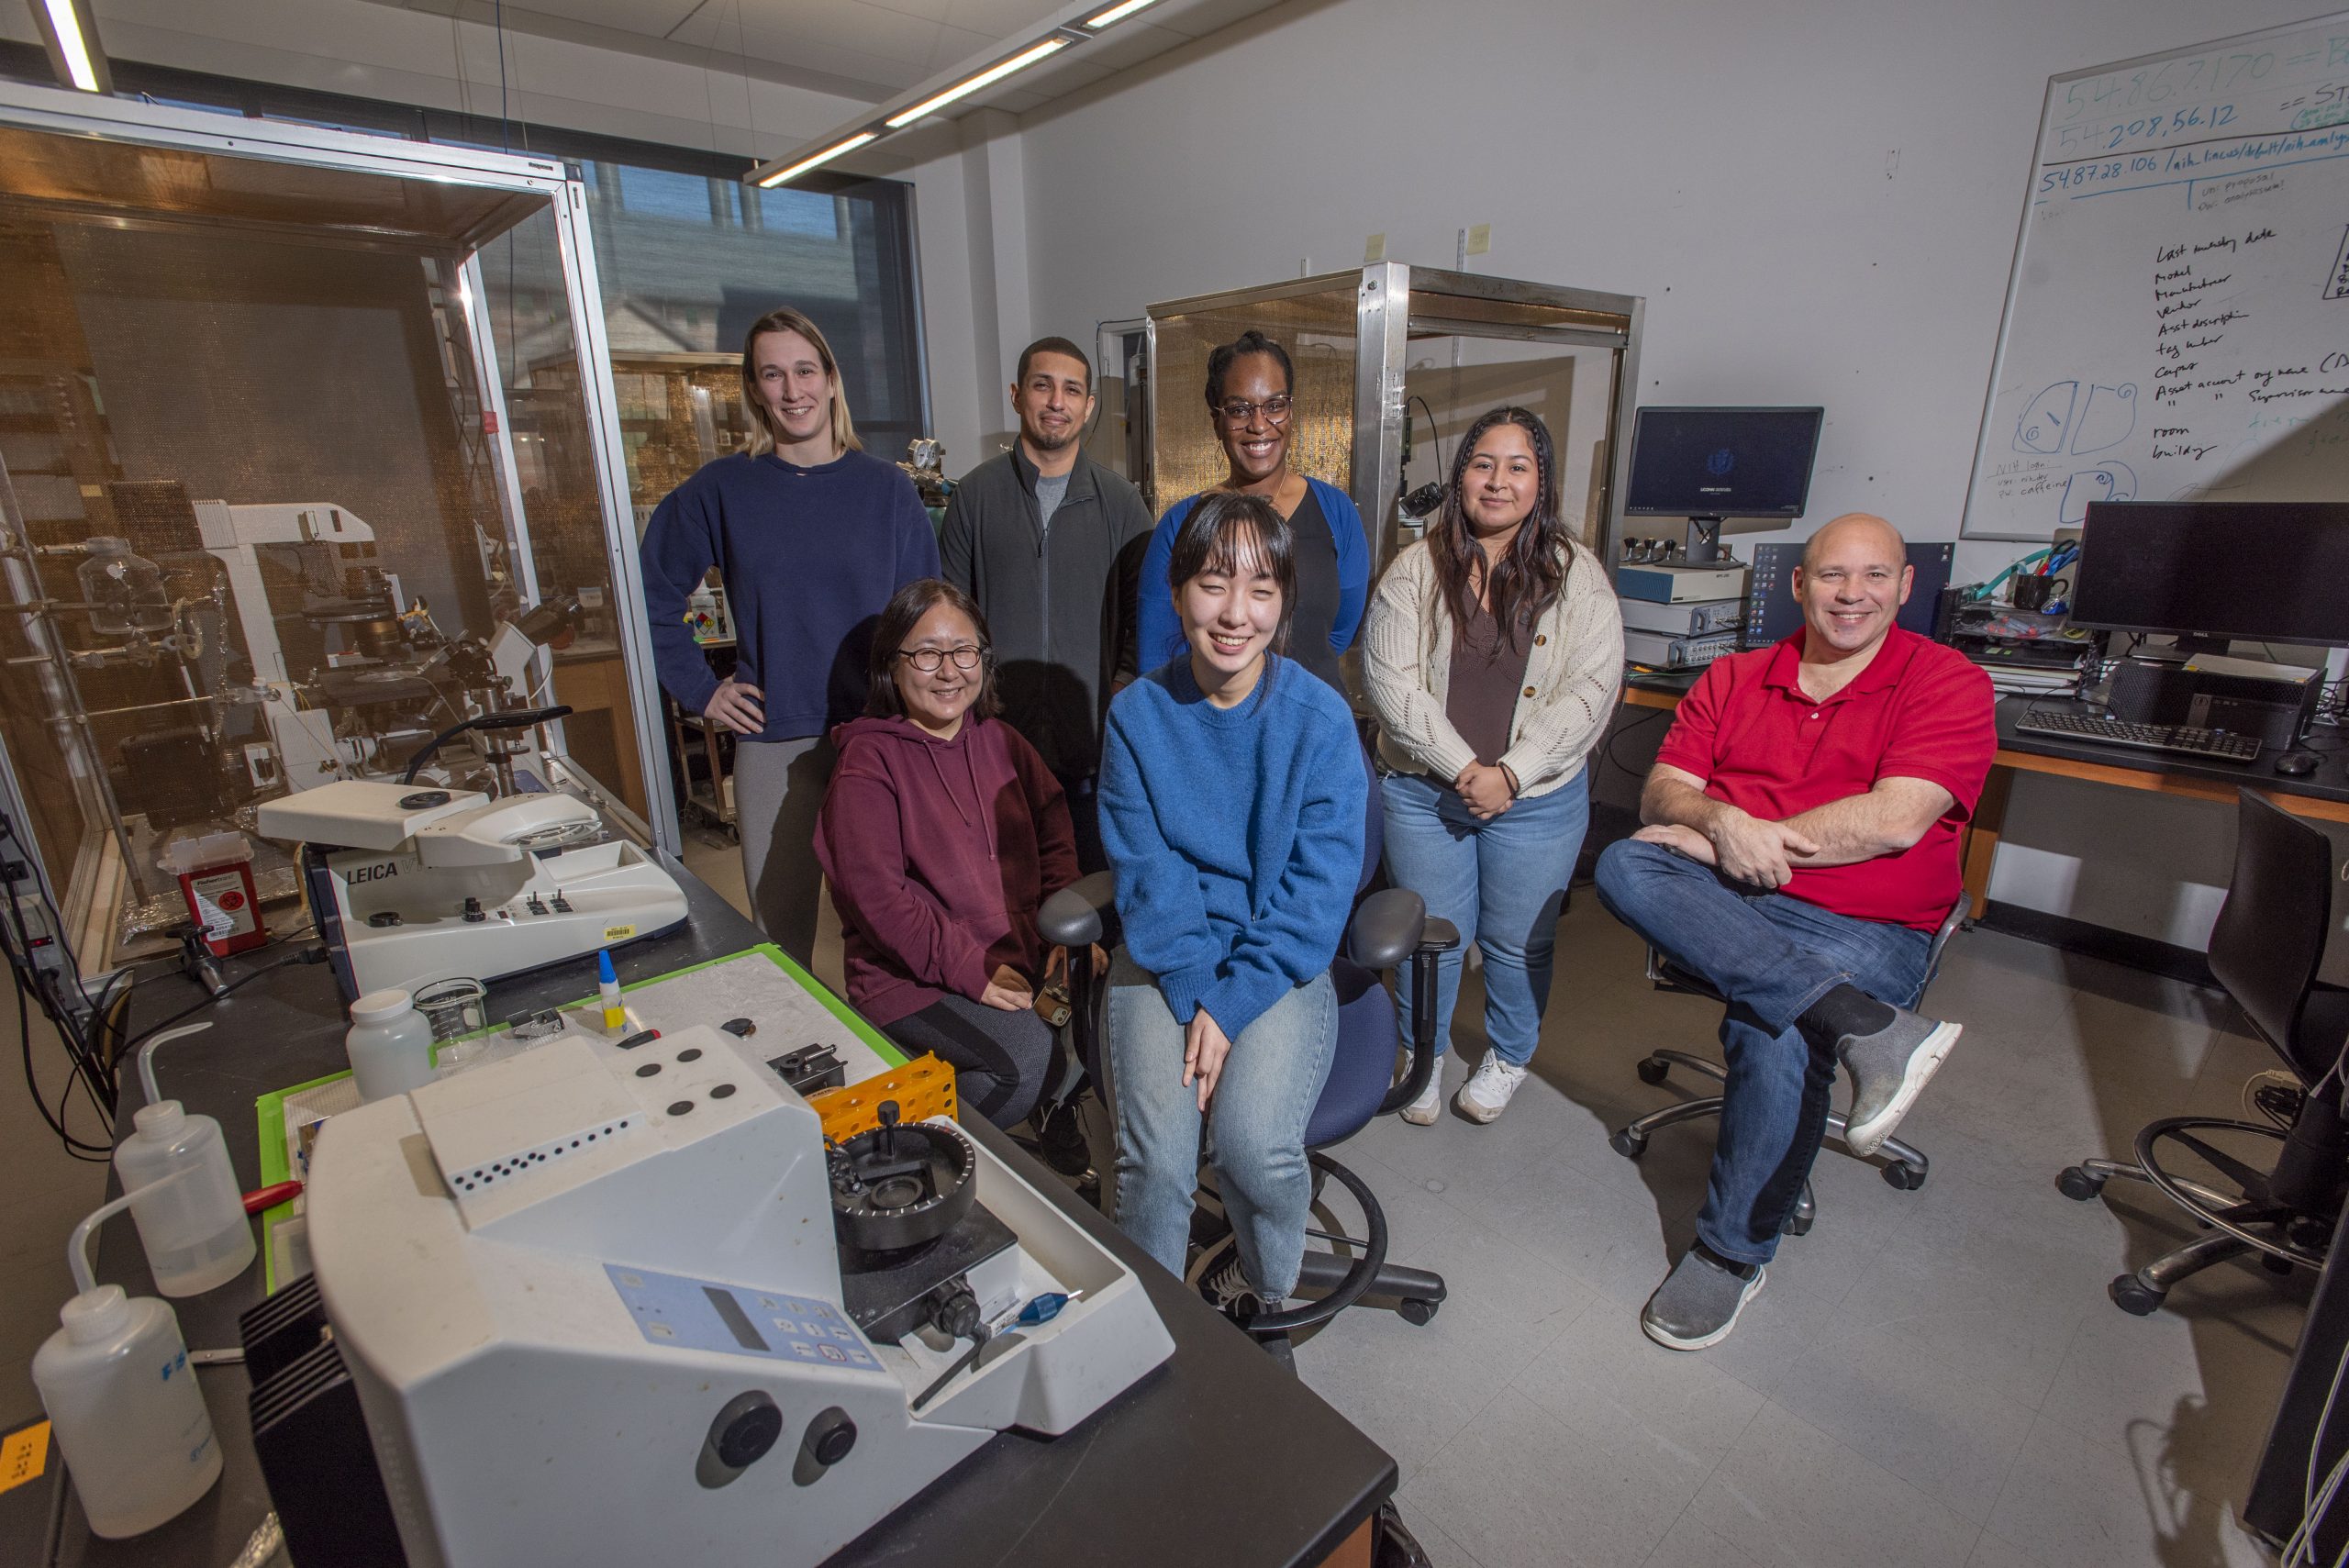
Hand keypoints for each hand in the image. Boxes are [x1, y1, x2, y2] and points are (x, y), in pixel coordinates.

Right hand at [703, 677, 763, 734]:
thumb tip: (758, 689)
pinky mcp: (717, 714)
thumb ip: (741, 687)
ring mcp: (722, 705)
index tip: (768, 700)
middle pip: (745, 704)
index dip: (758, 693)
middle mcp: (728, 696)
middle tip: (766, 719)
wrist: (700, 693)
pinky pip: (730, 723)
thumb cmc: (721, 690)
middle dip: (756, 713)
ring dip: (750, 724)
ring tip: (759, 729)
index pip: (748, 688)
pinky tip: (748, 732)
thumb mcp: (729, 685)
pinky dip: (740, 728)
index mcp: (733, 687)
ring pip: (738, 716)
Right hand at [980, 964, 1033, 1011]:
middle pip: (1019, 990)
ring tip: (1027, 1006)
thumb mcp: (997, 966)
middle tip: (1031, 1000)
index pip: (1021, 980)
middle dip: (1027, 996)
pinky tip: (1016, 1008)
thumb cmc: (983, 969)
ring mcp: (995, 990)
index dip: (1028, 987)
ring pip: (1013, 998)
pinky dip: (1011, 1007)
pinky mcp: (989, 999)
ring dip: (1022, 1003)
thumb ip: (1007, 972)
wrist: (967, 974)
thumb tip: (1019, 981)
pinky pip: (1003, 1005)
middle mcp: (1002, 980)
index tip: (1031, 991)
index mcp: (1005, 971)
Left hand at [1183, 1008, 1233, 1110]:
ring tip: (1209, 1109)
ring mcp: (1225, 1055)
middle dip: (1207, 1096)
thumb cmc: (1207, 1017)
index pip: (1204, 1068)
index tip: (1186, 1082)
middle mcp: (1219, 1053)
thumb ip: (1193, 1044)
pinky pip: (1223, 1072)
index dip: (1196, 1074)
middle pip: (1212, 1078)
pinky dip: (1219, 1084)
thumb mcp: (1196, 1027)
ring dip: (1213, 1093)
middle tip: (1203, 1113)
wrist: (1227, 1008)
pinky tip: (1217, 1094)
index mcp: (1210, 1046)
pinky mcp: (1227, 1054)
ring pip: (1218, 1077)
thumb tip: (1188, 1060)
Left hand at [1454, 762, 1515, 819]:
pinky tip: (1479, 808)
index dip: (1463, 787)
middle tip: (1472, 790)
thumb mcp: (1475, 771)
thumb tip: (1457, 787)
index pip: (1460, 792)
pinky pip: (1482, 817)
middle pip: (1465, 801)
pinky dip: (1479, 814)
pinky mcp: (1492, 810)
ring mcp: (1485, 807)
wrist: (1507, 778)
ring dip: (1471, 805)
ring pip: (1471, 810)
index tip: (1468, 784)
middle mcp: (1477, 801)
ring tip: (1475, 799)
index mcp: (1472, 791)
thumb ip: (1463, 778)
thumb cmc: (1490, 774)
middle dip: (1466, 796)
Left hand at [1633, 822, 1716, 865]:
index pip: (1657, 831)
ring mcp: (1679, 832)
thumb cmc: (1714, 851)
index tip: (1633, 843)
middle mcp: (1677, 829)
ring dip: (1638, 837)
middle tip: (1625, 846)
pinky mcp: (1681, 838)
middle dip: (1638, 836)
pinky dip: (1647, 838)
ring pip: (1652, 831)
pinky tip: (1637, 842)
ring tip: (1627, 845)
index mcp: (1679, 832)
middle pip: (1651, 830)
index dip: (1644, 836)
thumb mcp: (1696, 851)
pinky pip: (1660, 836)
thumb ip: (1685, 854)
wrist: (1727, 846)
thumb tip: (1674, 867)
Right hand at [1703, 809, 1819, 889]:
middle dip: (1771, 877)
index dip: (1783, 874)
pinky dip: (1745, 875)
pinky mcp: (1734, 873)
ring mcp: (1746, 872)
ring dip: (1758, 877)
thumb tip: (1817, 848)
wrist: (1729, 826)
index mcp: (1775, 861)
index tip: (1778, 866)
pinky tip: (1745, 863)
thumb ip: (1800, 842)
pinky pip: (1744, 880)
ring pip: (1757, 884)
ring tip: (1756, 864)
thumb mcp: (1780, 831)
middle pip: (1771, 884)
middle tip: (1767, 865)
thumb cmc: (1757, 828)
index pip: (1785, 880)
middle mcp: (1761, 869)